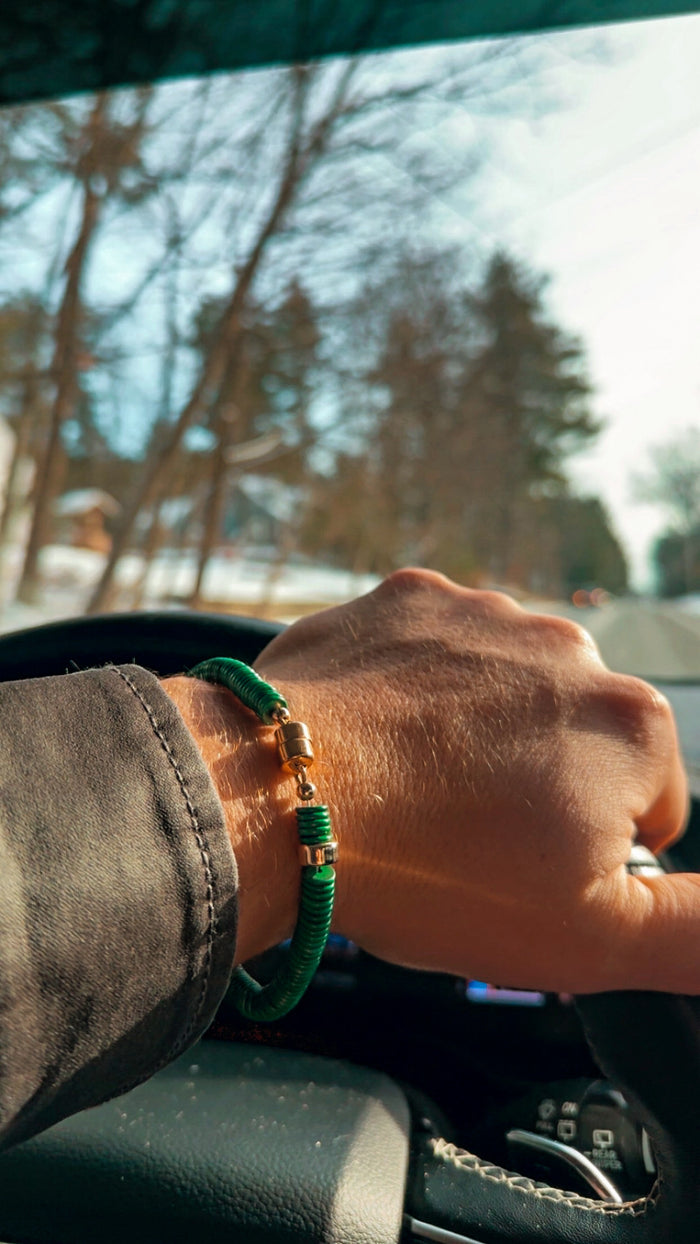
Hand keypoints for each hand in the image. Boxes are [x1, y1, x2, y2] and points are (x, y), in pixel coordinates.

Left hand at [250, 569, 693, 993]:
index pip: (644, 808)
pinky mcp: (408, 597)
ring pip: (502, 695)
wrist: (275, 795)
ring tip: (414, 786)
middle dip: (534, 787)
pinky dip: (416, 689)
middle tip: (461, 836)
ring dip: (474, 734)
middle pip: (572, 743)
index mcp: (632, 724)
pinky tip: (382, 734)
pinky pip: (434, 652)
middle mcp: (570, 648)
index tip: (518, 869)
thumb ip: (697, 933)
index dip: (582, 856)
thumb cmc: (430, 866)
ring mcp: (484, 613)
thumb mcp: (593, 938)